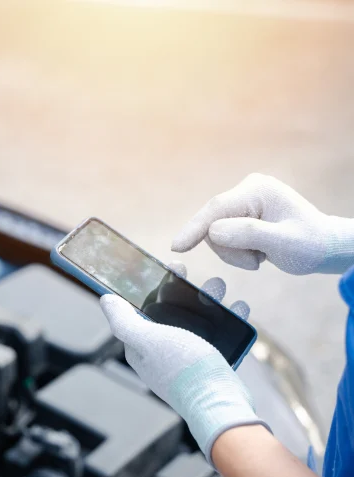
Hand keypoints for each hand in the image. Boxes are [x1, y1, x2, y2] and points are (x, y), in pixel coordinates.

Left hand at [100, 263, 267, 463]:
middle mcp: (161, 352)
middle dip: (186, 291)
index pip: (143, 308)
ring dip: (209, 301)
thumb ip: (124, 321)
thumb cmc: (183, 370)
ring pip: (196, 320)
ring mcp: (186, 358)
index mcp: (141, 346)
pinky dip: (228, 319)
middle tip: (199, 278)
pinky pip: (218, 334)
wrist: (221, 404)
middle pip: (171, 311)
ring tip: (220, 287)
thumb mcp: (148, 340)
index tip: (173, 269)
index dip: (156, 286)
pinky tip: (239, 308)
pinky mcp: (209, 363)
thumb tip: (104, 300)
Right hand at [171, 173, 353, 274]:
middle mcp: (247, 190)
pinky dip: (236, 252)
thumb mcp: (283, 242)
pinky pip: (222, 237)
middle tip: (256, 262)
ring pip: (215, 234)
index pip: (216, 209)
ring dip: (234, 253)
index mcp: (258, 190)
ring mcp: (243, 202)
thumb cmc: (310, 244)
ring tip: (260, 257)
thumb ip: (248, 235)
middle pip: (213, 223)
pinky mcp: (240, 215)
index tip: (176, 247)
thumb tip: (212, 232)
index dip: (195, 228)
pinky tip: (258, 253)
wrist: (324, 247)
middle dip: (229, 249)